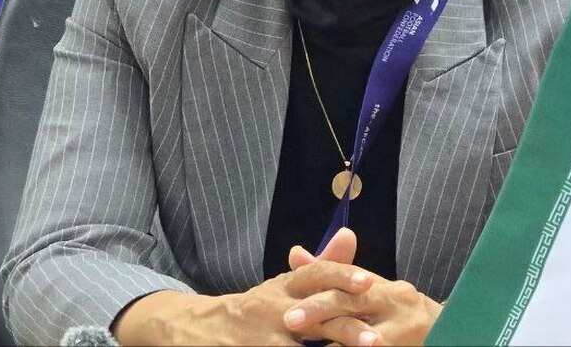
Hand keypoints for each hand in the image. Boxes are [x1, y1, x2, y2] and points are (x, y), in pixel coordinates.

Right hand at [112, 229, 370, 345]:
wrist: (194, 330)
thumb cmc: (253, 309)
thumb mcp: (282, 286)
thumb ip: (320, 265)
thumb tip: (350, 234)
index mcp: (283, 288)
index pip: (315, 274)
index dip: (342, 277)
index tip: (369, 283)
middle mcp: (272, 311)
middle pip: (314, 318)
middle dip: (346, 332)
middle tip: (377, 341)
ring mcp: (259, 340)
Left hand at [285, 239, 442, 346]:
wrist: (452, 331)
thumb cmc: (399, 313)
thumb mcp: (371, 290)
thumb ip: (335, 274)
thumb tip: (294, 254)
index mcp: (384, 288)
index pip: (348, 283)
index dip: (317, 294)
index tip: (289, 308)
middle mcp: (396, 304)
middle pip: (352, 303)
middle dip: (319, 312)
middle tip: (291, 322)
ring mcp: (405, 330)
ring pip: (362, 337)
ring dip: (333, 344)